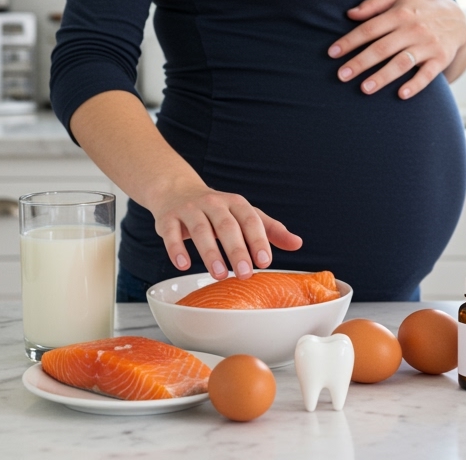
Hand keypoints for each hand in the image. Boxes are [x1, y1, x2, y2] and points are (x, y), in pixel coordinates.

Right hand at [142, 181, 302, 279]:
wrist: (177, 190)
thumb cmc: (217, 209)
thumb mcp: (245, 215)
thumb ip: (271, 230)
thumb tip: (297, 244)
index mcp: (236, 204)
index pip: (251, 220)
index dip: (258, 240)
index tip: (265, 261)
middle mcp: (214, 204)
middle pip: (227, 226)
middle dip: (236, 250)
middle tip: (244, 274)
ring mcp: (190, 209)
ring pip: (200, 229)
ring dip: (209, 253)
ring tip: (218, 274)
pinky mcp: (168, 218)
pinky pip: (171, 233)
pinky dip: (176, 248)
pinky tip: (182, 265)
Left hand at [327, 0, 465, 98]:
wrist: (458, 20)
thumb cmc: (419, 10)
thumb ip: (373, 4)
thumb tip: (349, 14)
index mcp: (399, 13)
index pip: (369, 29)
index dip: (350, 41)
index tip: (332, 54)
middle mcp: (413, 29)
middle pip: (382, 47)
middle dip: (360, 62)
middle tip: (341, 75)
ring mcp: (427, 45)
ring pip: (402, 62)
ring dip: (383, 76)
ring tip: (365, 89)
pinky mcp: (440, 59)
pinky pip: (428, 74)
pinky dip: (416, 84)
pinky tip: (401, 94)